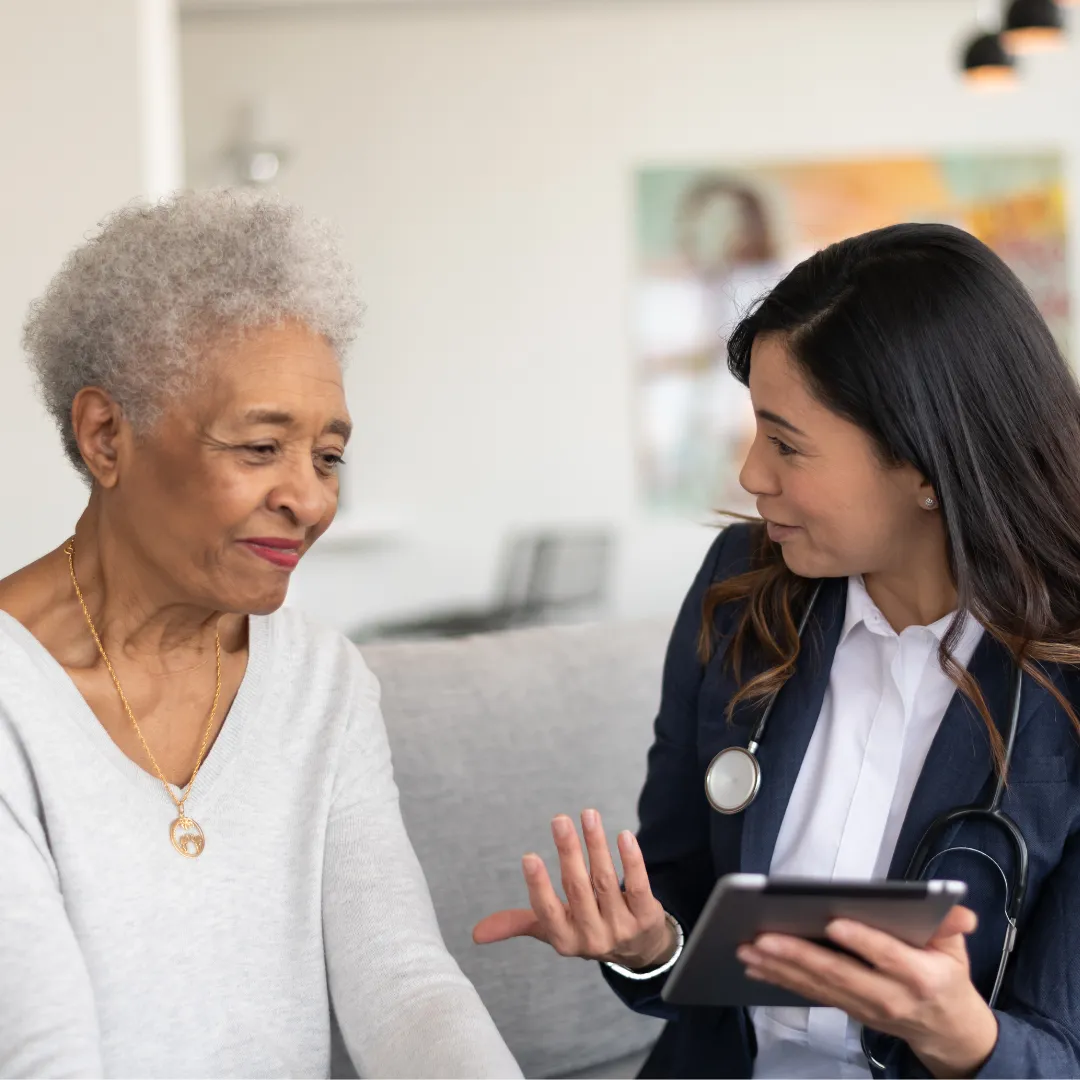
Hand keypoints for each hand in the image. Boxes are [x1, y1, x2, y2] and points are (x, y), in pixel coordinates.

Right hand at [472, 809, 674, 969]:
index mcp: (564, 939)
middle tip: (559, 820)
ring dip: (596, 845)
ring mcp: (622, 928)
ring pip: (606, 880)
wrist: (639, 950)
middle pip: (578, 889)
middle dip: (568, 852)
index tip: (529, 857)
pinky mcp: (647, 917)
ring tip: (588, 815)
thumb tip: (475, 933)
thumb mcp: (554, 930)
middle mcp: (593, 937)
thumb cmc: (588, 929)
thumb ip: (518, 923)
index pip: (548, 912)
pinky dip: (631, 860)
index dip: (538, 886)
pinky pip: (638, 885)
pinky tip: (624, 836)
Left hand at [736, 906, 997, 1077]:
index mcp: (920, 977)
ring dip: (779, 968)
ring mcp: (865, 1008)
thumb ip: (950, 926)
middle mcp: (889, 997)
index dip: (861, 941)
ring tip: (748, 948)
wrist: (948, 1031)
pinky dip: (781, 980)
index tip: (833, 922)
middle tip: (764, 936)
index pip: (887, 957)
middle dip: (798, 954)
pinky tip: (756, 966)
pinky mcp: (848, 1010)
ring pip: (818, 986)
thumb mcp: (955, 949)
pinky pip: (811, 994)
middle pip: (840, 974)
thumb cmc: (947, 978)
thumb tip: (961, 913)